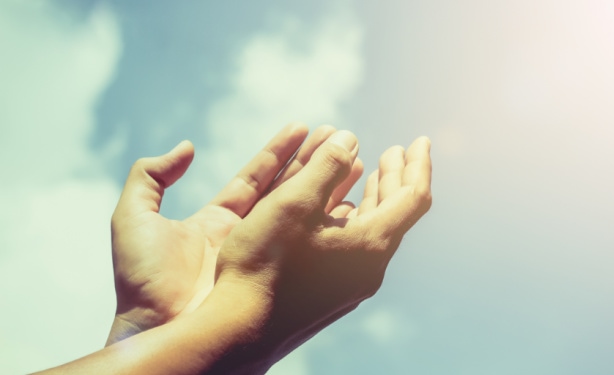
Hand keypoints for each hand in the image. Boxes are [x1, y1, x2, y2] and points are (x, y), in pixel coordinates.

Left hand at [107, 124, 363, 344]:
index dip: (279, 152)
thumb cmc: (143, 281)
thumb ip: (150, 177)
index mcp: (216, 221)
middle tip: (337, 136)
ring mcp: (263, 256)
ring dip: (325, 186)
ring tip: (352, 160)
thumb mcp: (133, 218)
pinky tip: (352, 205)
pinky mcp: (278, 274)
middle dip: (310, 163)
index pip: (255, 178)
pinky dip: (328, 223)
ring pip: (301, 213)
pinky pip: (306, 243)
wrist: (158, 330)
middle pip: (284, 191)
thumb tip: (187, 148)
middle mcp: (244, 236)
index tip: (303, 127)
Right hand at [208, 130, 431, 372]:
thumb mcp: (294, 203)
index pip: (414, 197)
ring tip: (372, 173)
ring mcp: (351, 284)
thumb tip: (350, 138)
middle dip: (396, 177)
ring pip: (374, 231)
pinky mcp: (330, 294)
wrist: (240, 331)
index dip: (419, 164)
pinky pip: (356, 247)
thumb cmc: (265, 264)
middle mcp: (370, 267)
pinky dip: (355, 218)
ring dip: (375, 197)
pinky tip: (339, 211)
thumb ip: (326, 165)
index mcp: (372, 244)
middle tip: (396, 152)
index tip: (420, 140)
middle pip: (395, 213)